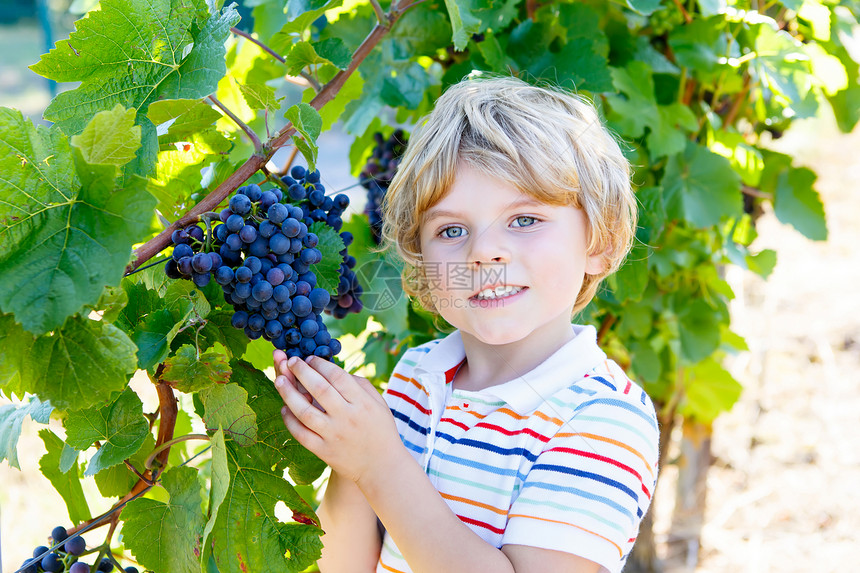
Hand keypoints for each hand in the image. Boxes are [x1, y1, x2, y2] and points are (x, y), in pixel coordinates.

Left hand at [272, 350, 403, 484]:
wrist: (381, 467)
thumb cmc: (380, 430)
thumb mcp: (379, 403)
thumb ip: (360, 384)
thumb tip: (334, 370)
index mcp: (363, 403)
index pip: (337, 376)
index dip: (320, 364)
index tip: (309, 358)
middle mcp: (347, 417)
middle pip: (319, 389)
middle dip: (301, 371)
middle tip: (291, 361)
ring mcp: (334, 435)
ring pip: (305, 411)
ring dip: (289, 393)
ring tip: (279, 379)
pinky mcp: (324, 452)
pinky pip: (301, 434)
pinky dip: (290, 420)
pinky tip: (284, 408)